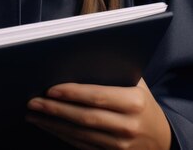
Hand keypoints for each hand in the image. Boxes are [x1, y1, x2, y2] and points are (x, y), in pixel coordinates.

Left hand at [26, 78, 171, 148]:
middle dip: (55, 109)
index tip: (50, 88)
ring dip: (53, 124)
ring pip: (79, 134)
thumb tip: (79, 53)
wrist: (160, 137)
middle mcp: (128, 125)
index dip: (72, 93)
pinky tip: (47, 125)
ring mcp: (119, 145)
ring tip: (33, 113)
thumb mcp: (136, 82)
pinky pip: (81, 145)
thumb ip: (113, 70)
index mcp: (134, 102)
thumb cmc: (141, 101)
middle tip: (33, 101)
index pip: (97, 96)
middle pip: (84, 117)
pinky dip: (61, 135)